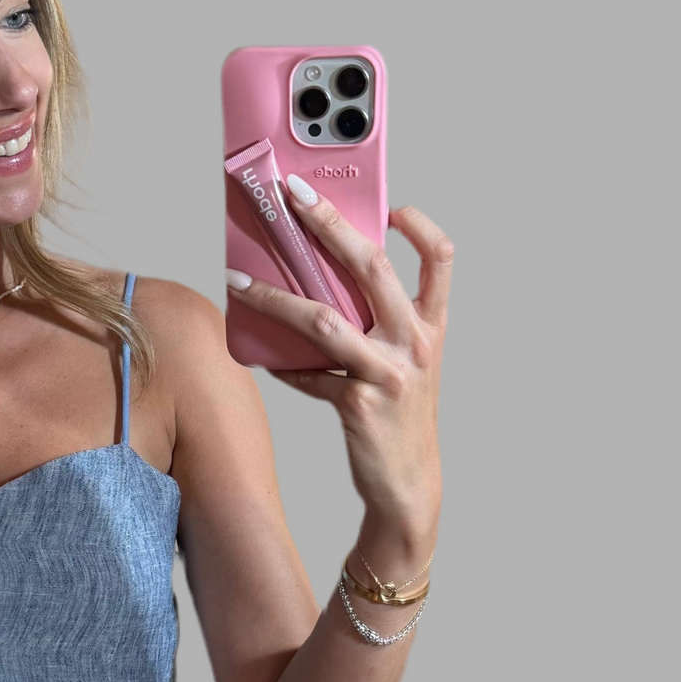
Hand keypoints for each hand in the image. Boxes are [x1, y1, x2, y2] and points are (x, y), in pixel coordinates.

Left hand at [226, 192, 452, 565]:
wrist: (408, 484)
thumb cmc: (400, 416)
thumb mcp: (406, 364)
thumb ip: (380, 324)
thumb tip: (320, 281)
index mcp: (432, 328)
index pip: (441, 260)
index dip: (419, 226)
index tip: (391, 206)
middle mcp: (416, 346)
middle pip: (372, 268)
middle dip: (329, 225)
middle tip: (293, 197)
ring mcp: (388, 375)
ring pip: (324, 321)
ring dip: (275, 298)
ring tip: (239, 280)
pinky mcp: (358, 407)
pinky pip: (308, 376)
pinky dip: (282, 365)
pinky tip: (262, 356)